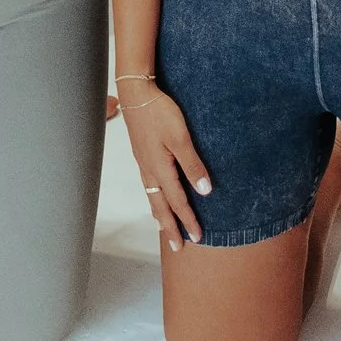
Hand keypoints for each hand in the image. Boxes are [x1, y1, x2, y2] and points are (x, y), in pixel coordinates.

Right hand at [118, 76, 210, 248]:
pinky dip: (154, 198)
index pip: (177, 202)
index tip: (198, 237)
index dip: (188, 220)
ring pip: (152, 197)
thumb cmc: (159, 113)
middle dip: (169, 227)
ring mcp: (144, 163)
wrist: (136, 94)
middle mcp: (149, 171)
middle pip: (160, 206)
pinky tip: (156, 196)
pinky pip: (148, 185)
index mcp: (160, 169)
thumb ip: (192, 164)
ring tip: (165, 228)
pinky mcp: (142, 155)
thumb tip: (204, 191)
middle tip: (177, 247)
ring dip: (160, 215)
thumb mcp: (180, 137)